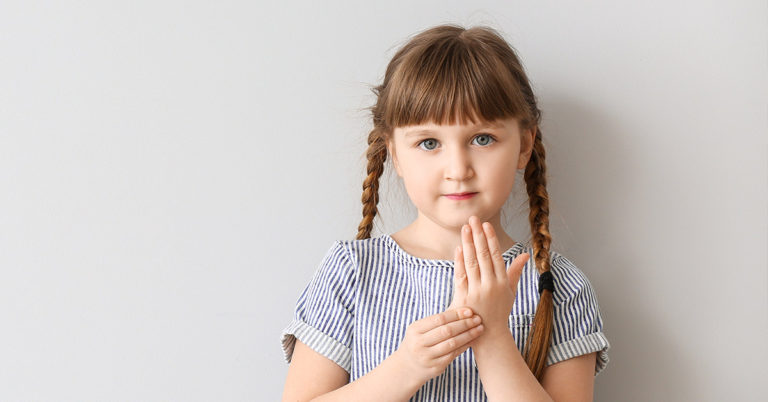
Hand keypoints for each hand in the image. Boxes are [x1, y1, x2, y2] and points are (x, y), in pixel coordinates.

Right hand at [394, 307, 484, 383]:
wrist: (407, 367)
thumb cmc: (418, 343)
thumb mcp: (419, 330)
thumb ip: (435, 322)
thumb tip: (462, 310)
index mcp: (415, 330)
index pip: (439, 319)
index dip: (456, 314)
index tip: (469, 310)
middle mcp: (419, 343)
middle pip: (447, 330)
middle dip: (465, 323)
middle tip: (478, 318)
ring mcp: (428, 357)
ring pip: (452, 343)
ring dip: (468, 335)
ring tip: (480, 328)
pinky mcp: (436, 367)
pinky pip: (454, 354)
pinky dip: (465, 345)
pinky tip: (473, 339)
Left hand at [447, 216, 529, 338]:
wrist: (489, 335)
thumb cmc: (500, 311)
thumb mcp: (511, 291)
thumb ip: (516, 271)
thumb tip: (526, 254)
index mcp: (502, 282)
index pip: (496, 256)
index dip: (491, 239)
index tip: (486, 225)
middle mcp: (490, 285)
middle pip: (483, 255)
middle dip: (478, 236)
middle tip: (473, 219)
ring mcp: (476, 291)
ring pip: (471, 263)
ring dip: (467, 243)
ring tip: (464, 228)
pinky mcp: (464, 298)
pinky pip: (461, 276)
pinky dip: (458, 261)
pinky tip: (457, 248)